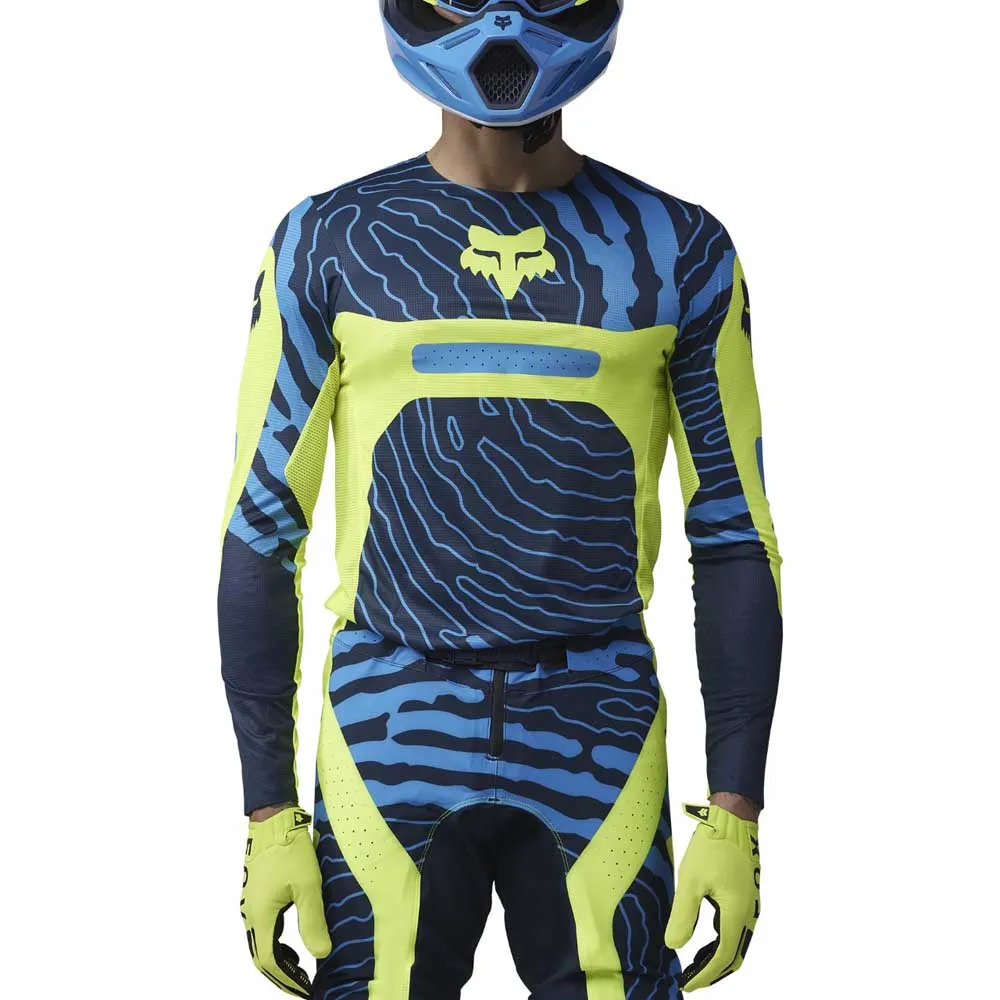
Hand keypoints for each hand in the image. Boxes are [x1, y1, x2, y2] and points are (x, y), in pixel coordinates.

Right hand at [241, 806, 331, 996]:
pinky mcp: (256, 895)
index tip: (305, 988)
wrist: (272, 820)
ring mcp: (251, 904)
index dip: (286, 980)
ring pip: (261, 942)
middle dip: (282, 974)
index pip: (268, 961)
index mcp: (260, 915)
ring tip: (301, 968)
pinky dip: (277, 942)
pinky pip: (264, 927)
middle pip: (261, 956)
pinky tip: (292, 941)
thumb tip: (321, 953)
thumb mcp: (308, 885)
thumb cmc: (289, 849)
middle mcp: (250, 914)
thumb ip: (313, 921)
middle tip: (304, 983)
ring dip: (279, 959)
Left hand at [665, 803, 760, 991]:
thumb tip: (674, 945)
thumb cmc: (712, 846)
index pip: (722, 957)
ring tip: (696, 966)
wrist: (733, 820)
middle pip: (734, 956)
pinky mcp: (746, 896)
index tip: (687, 984)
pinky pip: (737, 929)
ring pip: (737, 944)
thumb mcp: (691, 880)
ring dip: (718, 959)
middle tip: (691, 981)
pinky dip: (722, 942)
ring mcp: (750, 905)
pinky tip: (707, 941)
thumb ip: (683, 915)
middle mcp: (748, 914)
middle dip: (713, 972)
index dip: (704, 975)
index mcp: (736, 913)